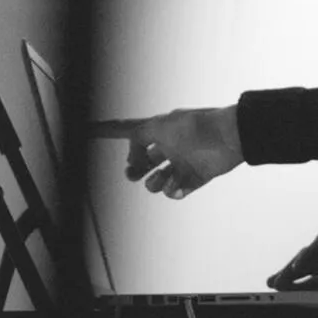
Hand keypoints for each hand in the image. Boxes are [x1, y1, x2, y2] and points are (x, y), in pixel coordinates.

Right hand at [90, 106, 242, 197]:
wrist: (231, 137)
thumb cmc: (197, 126)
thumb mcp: (160, 126)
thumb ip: (138, 135)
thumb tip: (129, 149)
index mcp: (158, 130)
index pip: (127, 131)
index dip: (106, 131)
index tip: (86, 131)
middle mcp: (168, 145)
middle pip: (143, 161)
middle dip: (134, 168)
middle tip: (132, 173)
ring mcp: (182, 161)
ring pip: (159, 179)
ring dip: (154, 183)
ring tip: (159, 181)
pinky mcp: (197, 176)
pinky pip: (179, 189)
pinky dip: (175, 191)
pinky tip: (177, 187)